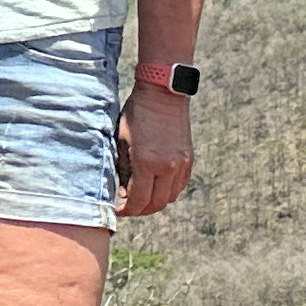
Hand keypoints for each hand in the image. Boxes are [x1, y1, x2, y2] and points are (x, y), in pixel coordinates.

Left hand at [115, 83, 193, 218]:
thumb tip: (120, 190)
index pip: (138, 200)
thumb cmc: (135, 115)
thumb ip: (121, 167)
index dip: (126, 210)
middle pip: (156, 204)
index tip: (116, 210)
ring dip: (154, 202)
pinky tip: (154, 186)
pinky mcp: (189, 160)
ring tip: (139, 198)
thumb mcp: (121, 140)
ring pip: (169, 197)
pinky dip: (166, 191)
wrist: (163, 94)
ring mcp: (181, 164)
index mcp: (147, 162)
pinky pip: (179, 186)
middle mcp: (168, 167)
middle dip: (139, 210)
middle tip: (126, 208)